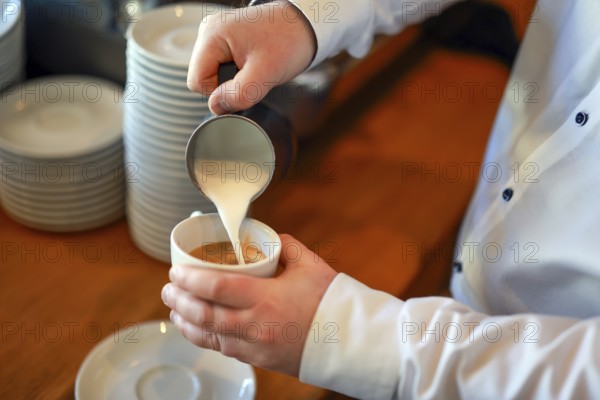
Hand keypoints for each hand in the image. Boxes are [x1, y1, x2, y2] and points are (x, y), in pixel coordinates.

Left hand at [161, 234, 336, 375]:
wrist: (350, 340)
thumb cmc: (331, 301)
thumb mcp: (309, 265)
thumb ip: (285, 247)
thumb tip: (268, 238)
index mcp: (266, 298)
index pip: (217, 288)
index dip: (190, 279)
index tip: (176, 271)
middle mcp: (255, 325)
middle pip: (204, 315)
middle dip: (179, 301)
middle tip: (167, 288)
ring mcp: (255, 346)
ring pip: (209, 337)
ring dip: (185, 322)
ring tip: (173, 310)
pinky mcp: (259, 360)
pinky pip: (223, 349)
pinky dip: (204, 338)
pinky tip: (196, 329)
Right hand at [187, 0, 316, 113]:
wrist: (306, 26)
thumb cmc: (289, 42)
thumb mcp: (266, 73)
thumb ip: (239, 94)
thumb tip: (215, 106)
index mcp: (212, 34)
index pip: (196, 81)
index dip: (219, 93)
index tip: (245, 85)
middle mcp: (209, 31)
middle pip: (203, 77)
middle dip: (227, 85)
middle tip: (253, 75)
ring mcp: (216, 34)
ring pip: (212, 74)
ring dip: (233, 80)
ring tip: (255, 68)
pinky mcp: (225, 39)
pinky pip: (221, 66)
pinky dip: (236, 72)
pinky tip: (252, 64)